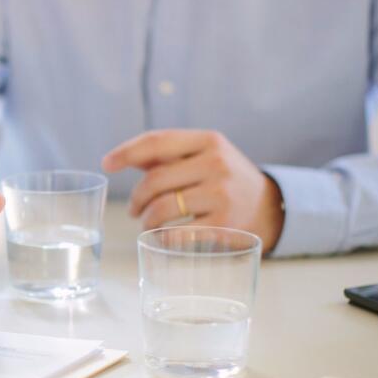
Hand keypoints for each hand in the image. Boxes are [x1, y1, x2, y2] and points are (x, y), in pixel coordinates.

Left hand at [102, 129, 283, 250]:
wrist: (270, 206)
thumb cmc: (224, 178)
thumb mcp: (204, 155)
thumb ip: (167, 155)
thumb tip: (123, 157)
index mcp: (208, 140)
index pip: (157, 141)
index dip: (127, 151)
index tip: (106, 164)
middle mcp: (216, 163)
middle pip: (155, 180)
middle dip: (136, 198)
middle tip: (134, 209)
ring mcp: (221, 193)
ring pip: (162, 208)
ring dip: (146, 220)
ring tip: (146, 223)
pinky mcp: (225, 223)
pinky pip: (178, 233)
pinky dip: (162, 236)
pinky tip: (161, 236)